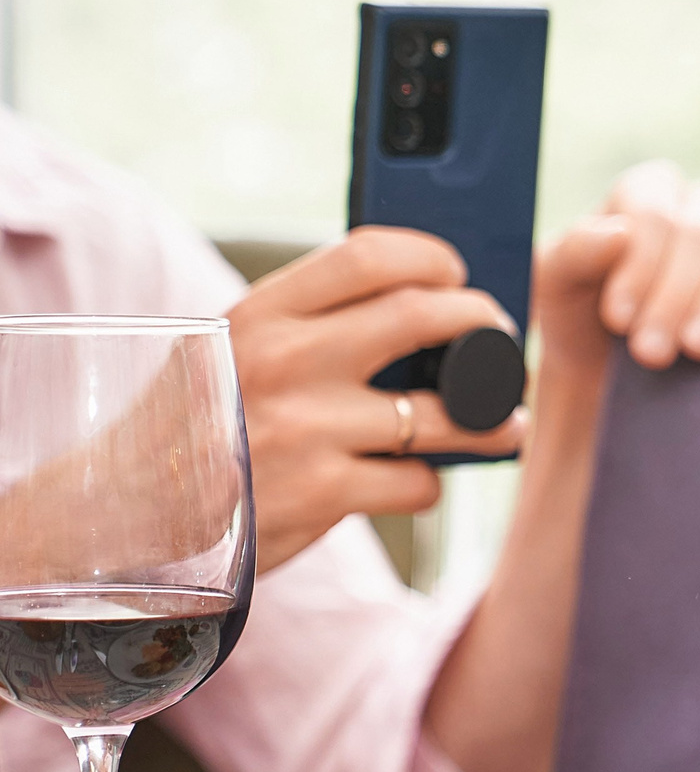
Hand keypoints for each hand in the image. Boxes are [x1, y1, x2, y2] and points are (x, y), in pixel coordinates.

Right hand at [229, 227, 527, 572]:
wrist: (124, 516)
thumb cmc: (203, 426)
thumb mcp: (233, 352)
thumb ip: (310, 325)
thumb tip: (428, 307)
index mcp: (262, 314)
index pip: (368, 256)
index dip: (432, 258)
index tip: (456, 275)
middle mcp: (285, 362)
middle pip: (424, 318)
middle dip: (482, 325)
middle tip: (500, 340)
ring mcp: (306, 429)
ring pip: (442, 412)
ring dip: (489, 419)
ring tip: (503, 422)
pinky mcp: (322, 494)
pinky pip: (417, 482)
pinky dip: (426, 484)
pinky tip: (407, 482)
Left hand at [537, 159, 699, 379]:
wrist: (612, 373)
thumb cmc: (580, 319)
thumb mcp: (555, 286)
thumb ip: (574, 253)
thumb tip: (618, 234)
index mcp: (643, 195)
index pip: (652, 208)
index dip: (639, 262)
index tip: (618, 319)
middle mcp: (696, 208)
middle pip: (699, 232)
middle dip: (673, 296)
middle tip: (651, 353)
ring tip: (697, 350)